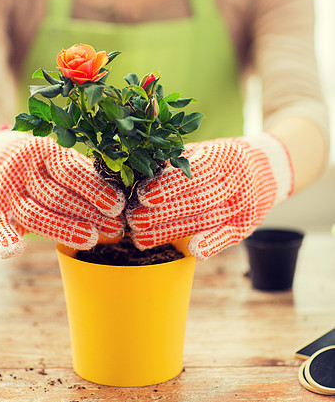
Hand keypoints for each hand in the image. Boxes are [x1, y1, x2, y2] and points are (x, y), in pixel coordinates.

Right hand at [0, 127, 124, 257]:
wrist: (1, 158)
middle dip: (88, 214)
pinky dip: (3, 238)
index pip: (70, 171)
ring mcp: (4, 188)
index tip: (117, 206)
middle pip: (55, 196)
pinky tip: (14, 251)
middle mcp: (21, 166)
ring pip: (33, 213)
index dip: (94, 190)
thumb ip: (89, 178)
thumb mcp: (67, 163)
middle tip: (115, 228)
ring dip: (64, 230)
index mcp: (43, 150)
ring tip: (93, 240)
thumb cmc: (49, 166)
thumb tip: (121, 204)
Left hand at [126, 133, 292, 259]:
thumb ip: (176, 160)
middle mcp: (236, 181)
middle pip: (197, 200)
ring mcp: (243, 205)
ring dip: (172, 232)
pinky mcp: (246, 225)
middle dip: (162, 212)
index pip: (193, 173)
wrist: (267, 168)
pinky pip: (228, 236)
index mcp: (222, 156)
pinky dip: (212, 244)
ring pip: (206, 220)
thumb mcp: (204, 150)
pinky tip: (192, 251)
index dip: (168, 185)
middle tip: (133, 220)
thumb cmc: (222, 158)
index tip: (143, 195)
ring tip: (142, 238)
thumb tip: (139, 171)